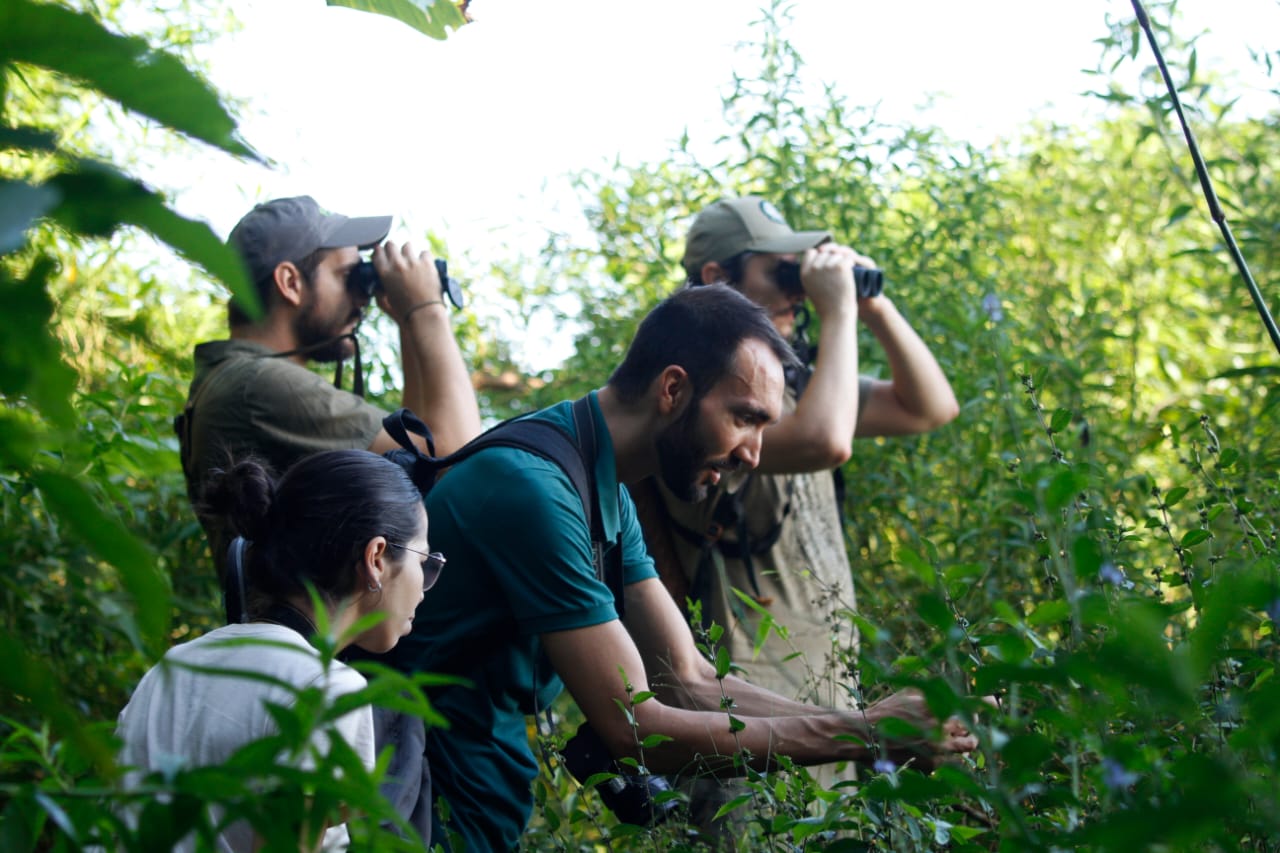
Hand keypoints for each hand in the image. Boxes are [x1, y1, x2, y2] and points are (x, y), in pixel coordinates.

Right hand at [371, 241, 444, 323]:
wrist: (423, 314)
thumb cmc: (403, 312)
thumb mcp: (383, 302)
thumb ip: (378, 291)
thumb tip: (377, 284)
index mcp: (384, 272)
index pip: (377, 252)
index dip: (380, 252)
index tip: (383, 254)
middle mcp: (397, 264)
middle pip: (391, 245)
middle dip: (393, 249)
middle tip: (398, 257)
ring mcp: (412, 262)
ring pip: (407, 245)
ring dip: (409, 252)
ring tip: (412, 261)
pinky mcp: (427, 264)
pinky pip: (425, 252)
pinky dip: (425, 258)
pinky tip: (425, 266)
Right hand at [799, 243, 874, 316]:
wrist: (836, 315)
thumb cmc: (826, 306)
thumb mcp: (811, 289)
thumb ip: (811, 276)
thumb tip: (814, 263)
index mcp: (804, 273)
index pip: (810, 252)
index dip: (819, 255)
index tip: (826, 261)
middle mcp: (813, 268)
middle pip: (825, 252)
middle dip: (832, 257)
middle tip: (839, 268)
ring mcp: (827, 266)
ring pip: (837, 254)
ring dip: (842, 259)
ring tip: (845, 272)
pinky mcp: (840, 267)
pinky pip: (847, 258)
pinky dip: (851, 262)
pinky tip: (852, 268)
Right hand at [861, 688, 978, 772]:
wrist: (867, 737)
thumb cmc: (886, 712)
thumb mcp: (908, 693)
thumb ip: (930, 693)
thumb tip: (949, 691)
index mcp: (936, 706)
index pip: (971, 704)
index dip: (987, 704)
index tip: (994, 703)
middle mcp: (940, 728)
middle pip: (973, 731)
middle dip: (975, 729)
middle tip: (972, 727)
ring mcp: (938, 748)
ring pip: (965, 748)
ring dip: (965, 743)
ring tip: (959, 739)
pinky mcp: (932, 764)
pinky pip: (949, 760)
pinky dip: (946, 755)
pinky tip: (934, 749)